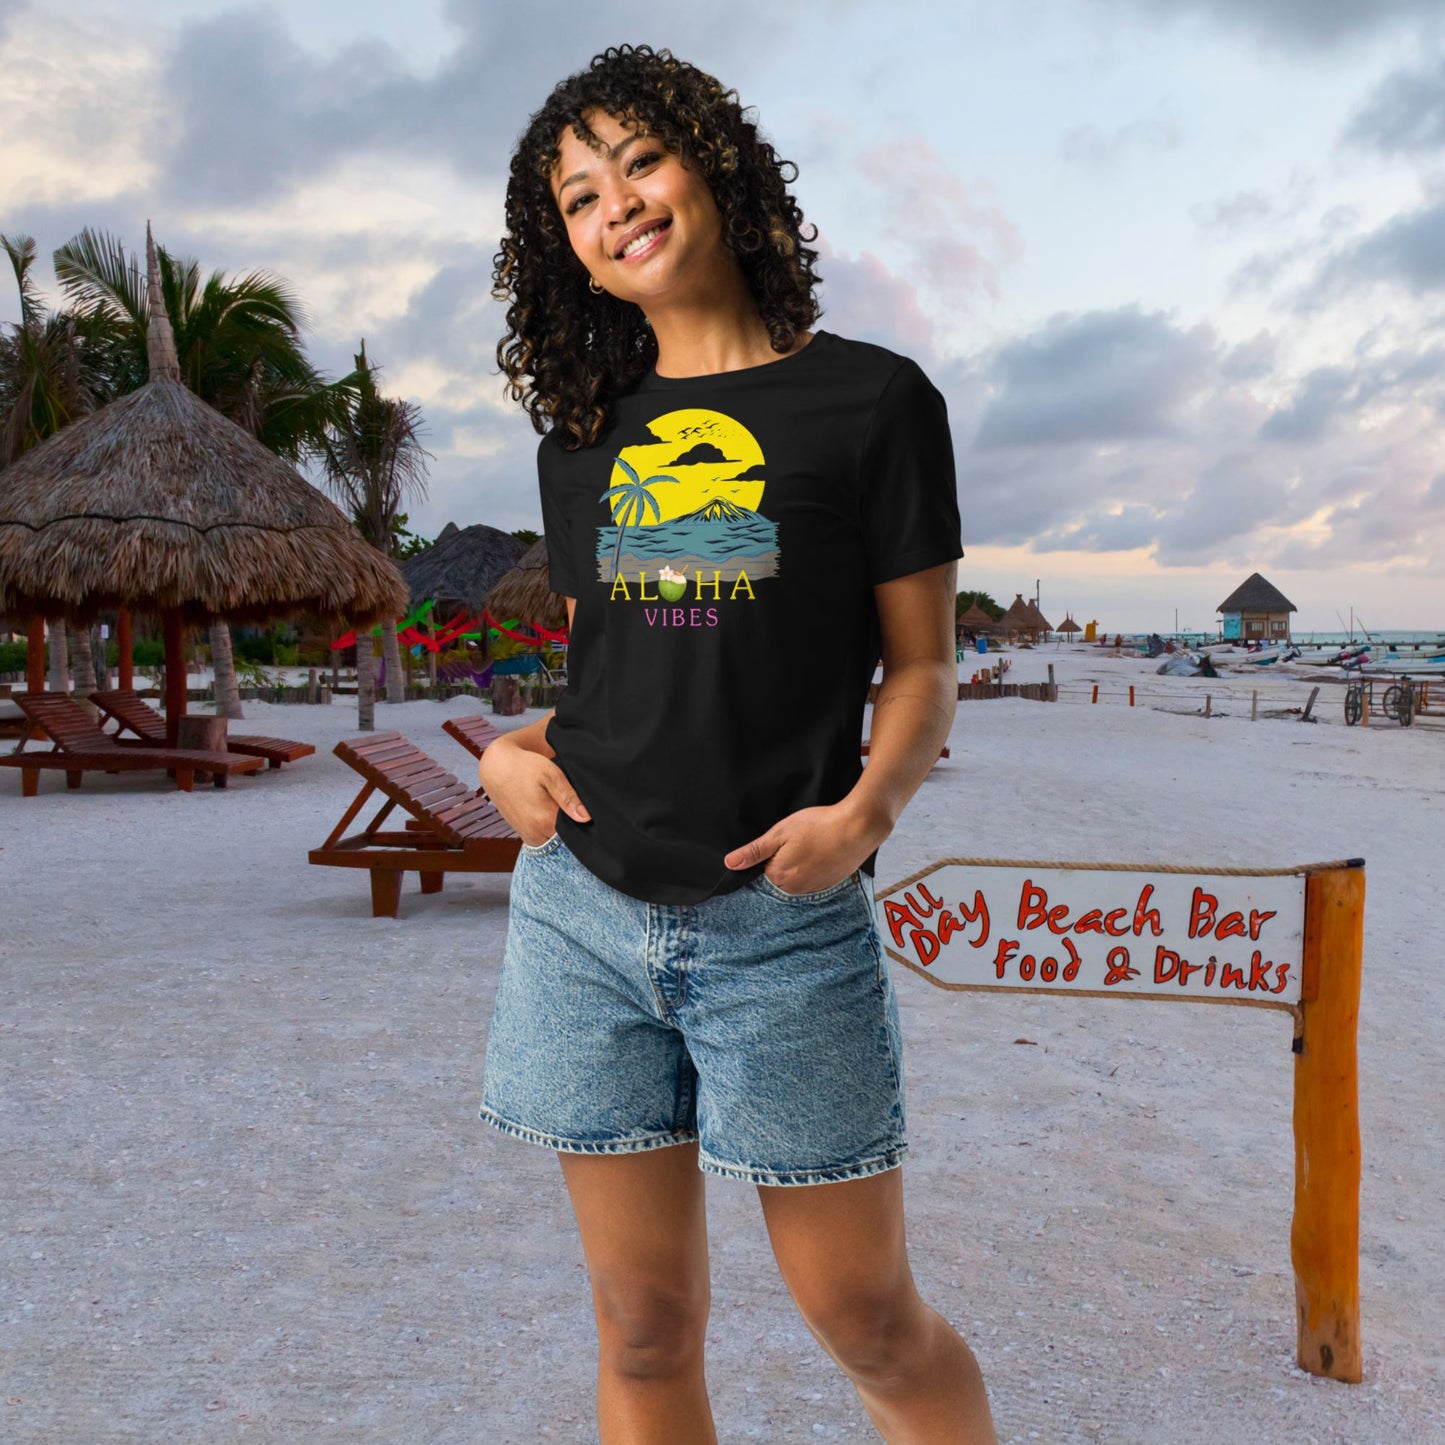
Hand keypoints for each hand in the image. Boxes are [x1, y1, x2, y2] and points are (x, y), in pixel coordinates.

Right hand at [478, 734, 589, 846]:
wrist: (497, 767)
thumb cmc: (524, 766)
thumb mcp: (551, 775)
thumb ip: (569, 797)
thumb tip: (586, 817)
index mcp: (545, 820)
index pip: (577, 830)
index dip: (583, 819)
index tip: (582, 805)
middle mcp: (536, 834)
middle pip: (567, 837)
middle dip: (572, 823)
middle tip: (566, 801)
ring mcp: (529, 837)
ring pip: (556, 839)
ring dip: (560, 826)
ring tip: (555, 803)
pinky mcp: (525, 836)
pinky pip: (545, 838)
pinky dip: (550, 828)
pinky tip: (548, 809)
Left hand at [723, 801, 889, 895]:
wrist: (858, 827)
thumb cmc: (819, 825)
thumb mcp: (780, 833)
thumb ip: (754, 851)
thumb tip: (729, 863)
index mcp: (778, 876)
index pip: (762, 870)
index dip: (771, 852)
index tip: (784, 841)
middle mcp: (794, 889)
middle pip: (779, 876)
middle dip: (785, 860)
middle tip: (800, 841)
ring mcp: (814, 889)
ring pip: (797, 878)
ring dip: (801, 865)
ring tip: (813, 845)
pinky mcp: (830, 885)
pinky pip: (813, 879)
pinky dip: (815, 868)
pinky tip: (823, 852)